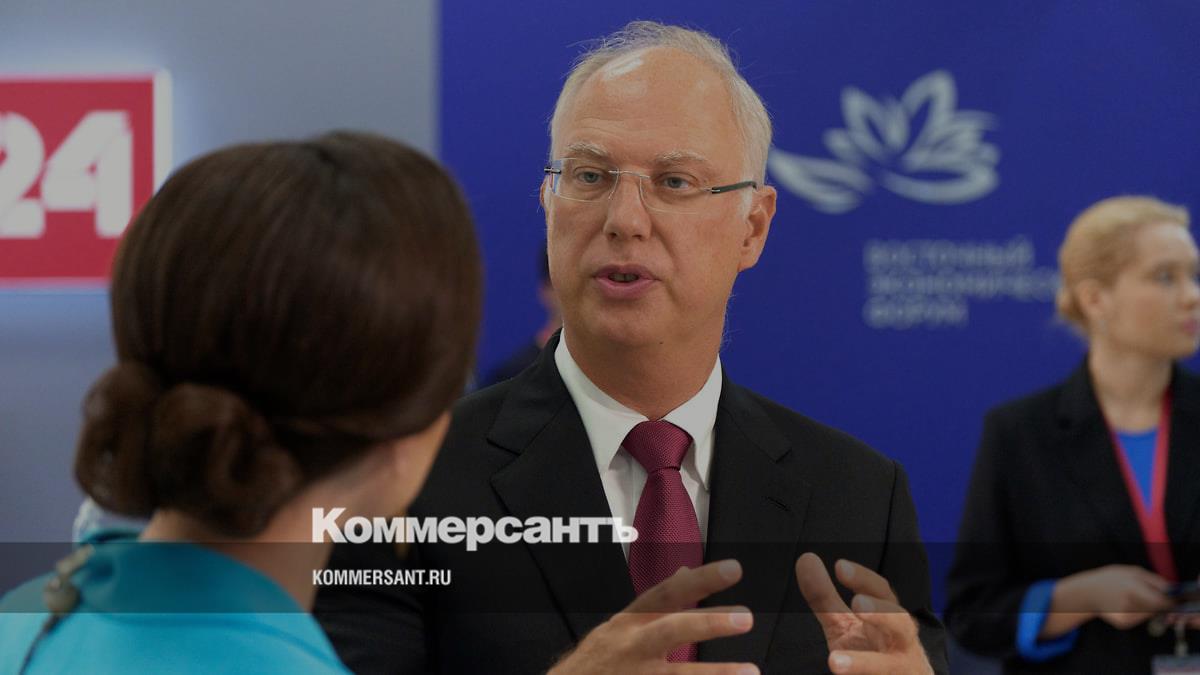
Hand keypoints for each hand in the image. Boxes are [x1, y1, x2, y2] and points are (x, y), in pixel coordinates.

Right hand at [548, 560, 758, 674]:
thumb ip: (656, 605)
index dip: (699, 580)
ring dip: (715, 674)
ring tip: (751, 672)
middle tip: (746, 618)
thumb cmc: (600, 660)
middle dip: (707, 623)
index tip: (734, 569)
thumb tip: (686, 573)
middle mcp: (631, 647)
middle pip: (669, 630)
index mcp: (630, 623)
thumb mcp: (622, 626)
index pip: (666, 594)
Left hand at [795, 553, 931, 674]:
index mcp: (890, 619)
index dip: (864, 579)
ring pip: (890, 666)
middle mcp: (901, 643)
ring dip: (864, 663)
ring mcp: (902, 670)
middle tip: (857, 602)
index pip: (882, 593)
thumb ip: (825, 596)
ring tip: (834, 663)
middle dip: (882, 613)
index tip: (840, 566)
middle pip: (901, 624)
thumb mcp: (844, 624)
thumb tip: (806, 559)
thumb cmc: (872, 651)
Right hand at [1058, 564, 1171, 629]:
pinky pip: (1140, 619)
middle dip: (1156, 602)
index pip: (1161, 600)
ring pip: (1149, 613)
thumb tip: (1171, 590)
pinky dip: (1138, 613)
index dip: (1168, 599)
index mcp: (1132, 587)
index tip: (1168, 596)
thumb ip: (1153, 580)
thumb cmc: (1110, 579)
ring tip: (1130, 598)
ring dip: (1147, 607)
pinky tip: (1125, 606)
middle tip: (1144, 594)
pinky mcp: (1123, 624)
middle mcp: (1129, 603)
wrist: (1086, 593)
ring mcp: (1125, 615)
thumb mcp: (1131, 571)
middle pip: (1157, 607)